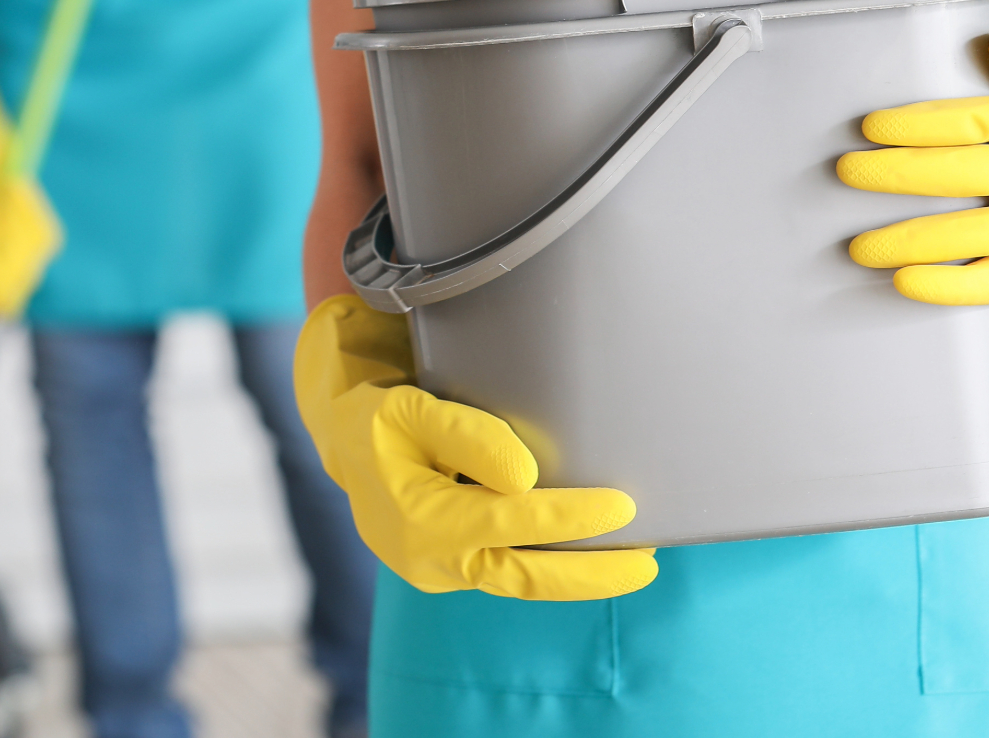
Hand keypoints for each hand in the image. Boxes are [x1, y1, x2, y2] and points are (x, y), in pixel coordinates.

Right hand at [292, 294, 658, 598]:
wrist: (341, 441)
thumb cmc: (375, 418)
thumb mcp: (408, 409)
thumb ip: (466, 437)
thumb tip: (526, 478)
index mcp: (417, 518)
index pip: (511, 523)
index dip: (570, 516)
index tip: (622, 506)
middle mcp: (428, 557)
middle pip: (523, 576)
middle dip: (589, 574)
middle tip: (647, 564)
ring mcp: (439, 568)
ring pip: (519, 580)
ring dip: (576, 576)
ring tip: (634, 563)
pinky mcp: (450, 565)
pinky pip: (507, 569)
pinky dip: (550, 562)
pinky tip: (588, 550)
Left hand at [838, 26, 988, 319]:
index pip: (973, 121)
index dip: (918, 124)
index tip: (870, 127)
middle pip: (959, 175)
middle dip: (894, 175)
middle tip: (845, 172)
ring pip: (967, 235)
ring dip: (906, 240)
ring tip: (857, 245)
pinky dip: (945, 287)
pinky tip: (903, 282)